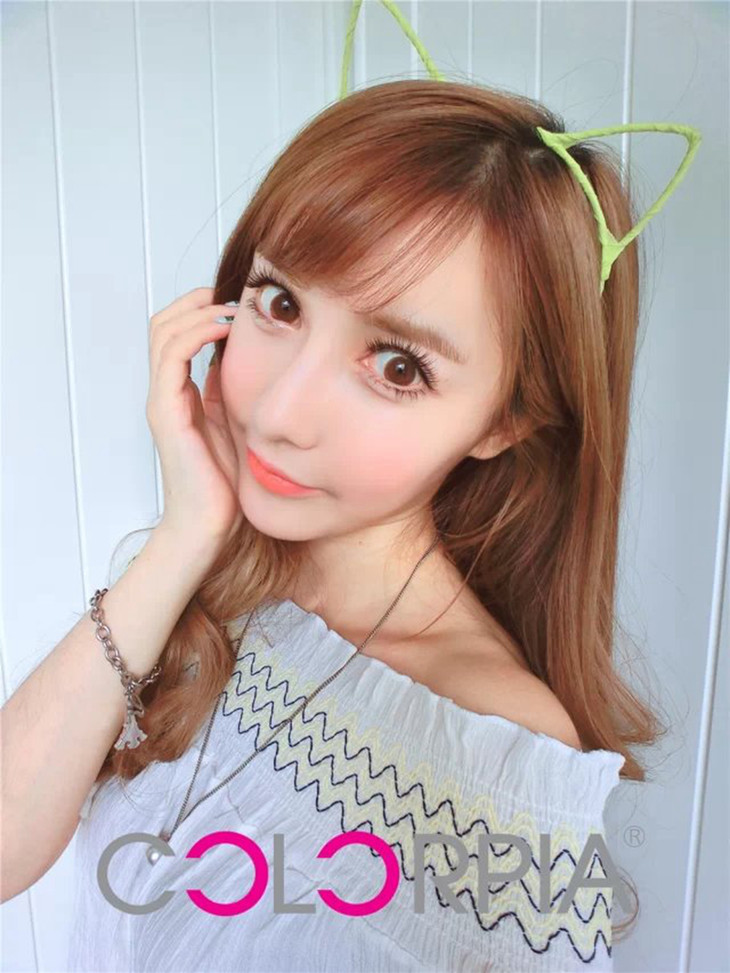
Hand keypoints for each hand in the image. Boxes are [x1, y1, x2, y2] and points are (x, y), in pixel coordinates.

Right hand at [145, 287, 243, 550]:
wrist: (210, 525)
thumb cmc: (225, 484)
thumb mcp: (235, 426)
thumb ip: (229, 394)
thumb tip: (237, 361)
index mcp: (181, 395)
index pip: (178, 333)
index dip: (202, 309)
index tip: (237, 303)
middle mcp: (167, 393)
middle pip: (165, 324)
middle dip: (196, 299)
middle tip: (232, 294)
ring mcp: (164, 401)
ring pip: (164, 332)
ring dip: (197, 309)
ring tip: (231, 307)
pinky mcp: (167, 412)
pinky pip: (172, 356)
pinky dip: (196, 332)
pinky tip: (225, 327)